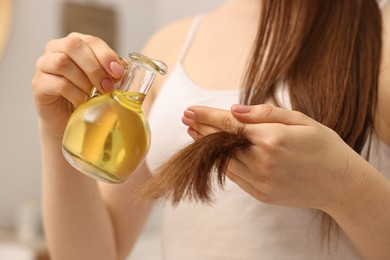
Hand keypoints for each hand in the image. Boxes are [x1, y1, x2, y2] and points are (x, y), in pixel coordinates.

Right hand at [32, 32, 124, 136]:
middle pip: (74, 46)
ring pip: (63, 63)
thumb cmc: (87, 96)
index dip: (106, 55)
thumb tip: (123, 70)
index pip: (91, 41)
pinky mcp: (38, 84)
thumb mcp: (103, 81)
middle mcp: (55, 49)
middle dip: (95, 67)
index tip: (118, 72)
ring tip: (93, 95)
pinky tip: (82, 102)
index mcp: (74, 44)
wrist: (68, 119)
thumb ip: (112, 72)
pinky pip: (58, 83)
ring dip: (84, 81)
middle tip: (107, 87)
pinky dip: (75, 94)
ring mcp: (43, 65)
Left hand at [182, 104, 363, 210]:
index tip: (189, 110)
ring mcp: (261, 181)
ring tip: (196, 133)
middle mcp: (262, 161)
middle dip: (202, 129)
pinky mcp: (261, 194)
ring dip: (208, 147)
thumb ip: (265, 114)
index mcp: (272, 138)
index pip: (229, 124)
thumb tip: (234, 110)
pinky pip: (235, 176)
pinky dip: (223, 162)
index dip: (207, 116)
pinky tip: (218, 152)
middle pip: (222, 143)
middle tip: (186, 119)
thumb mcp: (301, 120)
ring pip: (224, 161)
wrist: (340, 184)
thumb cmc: (323, 146)